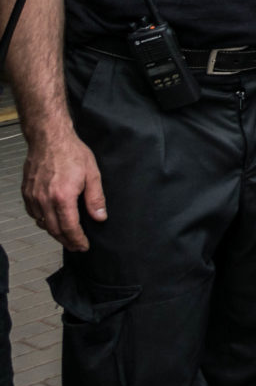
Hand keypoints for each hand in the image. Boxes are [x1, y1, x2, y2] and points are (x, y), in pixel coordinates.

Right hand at [23, 132, 104, 251]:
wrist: (49, 139)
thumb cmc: (71, 152)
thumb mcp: (92, 174)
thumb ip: (96, 198)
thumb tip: (100, 217)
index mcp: (62, 197)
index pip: (70, 228)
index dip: (77, 240)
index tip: (84, 246)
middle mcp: (44, 200)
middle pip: (54, 230)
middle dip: (67, 241)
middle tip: (76, 246)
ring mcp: (33, 197)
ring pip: (42, 224)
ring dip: (54, 232)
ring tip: (66, 236)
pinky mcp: (26, 193)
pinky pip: (34, 214)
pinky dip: (43, 221)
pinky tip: (51, 220)